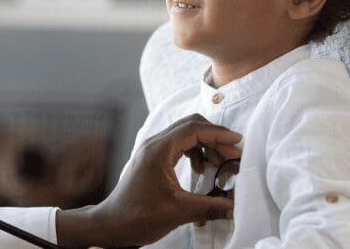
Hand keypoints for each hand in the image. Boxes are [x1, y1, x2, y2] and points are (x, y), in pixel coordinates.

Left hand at [56, 114, 241, 247]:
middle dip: (214, 138)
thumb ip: (209, 207)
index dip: (218, 133)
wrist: (112, 224)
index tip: (237, 142)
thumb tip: (235, 206)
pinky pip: (178, 146)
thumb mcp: (178, 212)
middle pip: (190, 126)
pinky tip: (200, 171)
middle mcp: (154, 144)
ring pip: (185, 135)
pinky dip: (194, 153)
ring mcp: (152, 150)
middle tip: (231, 156)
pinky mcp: (152, 158)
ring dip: (205, 146)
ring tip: (218, 166)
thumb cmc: (138, 216)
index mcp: (158, 150)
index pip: (193, 129)